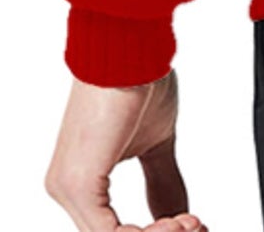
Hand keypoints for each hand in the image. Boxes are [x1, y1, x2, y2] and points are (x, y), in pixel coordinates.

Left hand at [45, 68, 203, 230]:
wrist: (131, 50)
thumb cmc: (138, 81)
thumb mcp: (157, 145)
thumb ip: (162, 183)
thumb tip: (181, 217)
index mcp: (80, 181)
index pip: (116, 230)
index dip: (158, 231)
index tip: (194, 222)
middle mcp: (65, 189)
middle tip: (198, 225)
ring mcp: (67, 189)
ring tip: (192, 222)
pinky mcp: (78, 185)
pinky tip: (178, 221)